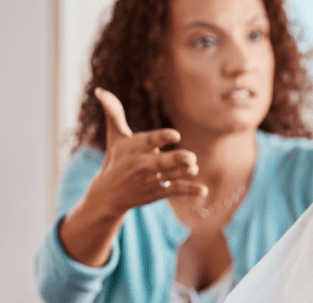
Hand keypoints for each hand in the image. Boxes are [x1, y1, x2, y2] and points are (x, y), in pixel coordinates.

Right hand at [86, 87, 206, 214]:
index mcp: (135, 148)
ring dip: (185, 172)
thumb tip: (100, 90)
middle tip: (191, 157)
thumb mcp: (115, 137)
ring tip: (193, 168)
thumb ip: (114, 113)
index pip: (149, 141)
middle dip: (177, 159)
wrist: (107, 194)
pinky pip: (175, 191)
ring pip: (171, 176)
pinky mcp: (157, 192)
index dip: (163, 137)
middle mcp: (142, 164)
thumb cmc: (116, 158)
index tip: (176, 135)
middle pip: (162, 162)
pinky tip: (204, 191)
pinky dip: (190, 191)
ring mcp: (151, 180)